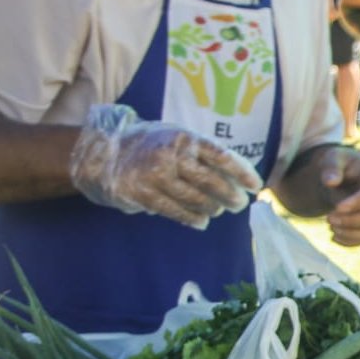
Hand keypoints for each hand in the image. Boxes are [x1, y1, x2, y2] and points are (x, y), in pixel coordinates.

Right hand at [70, 104, 260, 229]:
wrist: (103, 152)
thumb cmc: (150, 145)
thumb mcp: (176, 138)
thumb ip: (202, 152)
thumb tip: (237, 174)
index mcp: (184, 137)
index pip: (222, 156)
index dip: (242, 172)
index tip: (256, 185)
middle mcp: (170, 155)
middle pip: (212, 181)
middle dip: (231, 196)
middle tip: (239, 204)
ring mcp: (155, 175)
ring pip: (196, 199)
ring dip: (213, 209)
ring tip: (219, 212)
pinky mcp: (142, 194)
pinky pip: (176, 211)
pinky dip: (193, 219)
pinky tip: (202, 221)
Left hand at [312, 145, 359, 245]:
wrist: (340, 175)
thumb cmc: (338, 164)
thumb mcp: (332, 159)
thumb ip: (331, 167)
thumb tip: (331, 181)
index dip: (357, 203)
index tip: (337, 207)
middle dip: (350, 221)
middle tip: (328, 218)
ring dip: (349, 234)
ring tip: (330, 226)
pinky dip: (349, 242)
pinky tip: (333, 236)